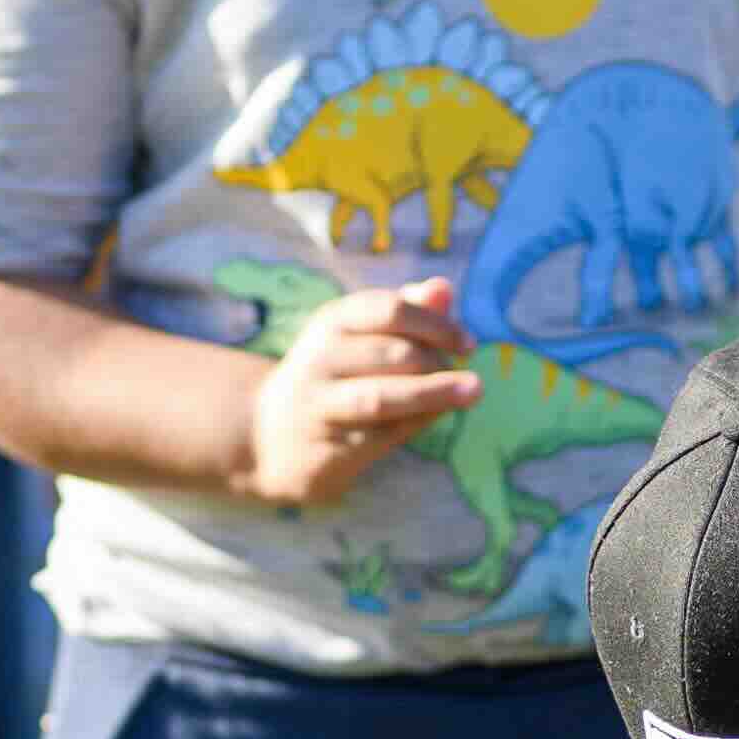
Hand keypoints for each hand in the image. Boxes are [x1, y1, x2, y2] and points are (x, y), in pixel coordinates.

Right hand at [236, 275, 471, 507]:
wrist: (266, 434)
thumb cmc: (331, 376)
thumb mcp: (359, 335)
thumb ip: (405, 312)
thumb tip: (444, 288)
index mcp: (332, 322)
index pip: (389, 310)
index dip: (436, 324)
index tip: (468, 343)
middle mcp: (320, 360)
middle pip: (393, 354)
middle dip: (437, 364)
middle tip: (467, 379)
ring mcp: (318, 406)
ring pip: (381, 397)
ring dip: (432, 393)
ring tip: (472, 392)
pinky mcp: (323, 449)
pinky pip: (378, 436)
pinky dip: (413, 426)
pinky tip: (432, 420)